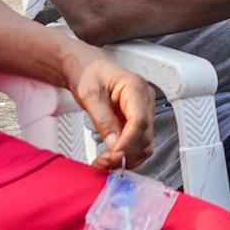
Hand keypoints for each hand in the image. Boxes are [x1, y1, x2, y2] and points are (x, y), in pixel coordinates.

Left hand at [61, 47, 156, 171]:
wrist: (85, 67)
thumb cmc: (87, 72)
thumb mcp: (90, 95)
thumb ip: (103, 120)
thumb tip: (113, 144)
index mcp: (135, 88)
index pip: (139, 121)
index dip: (128, 141)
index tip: (113, 155)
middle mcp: (144, 100)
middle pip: (144, 135)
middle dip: (125, 153)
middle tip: (102, 162)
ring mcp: (143, 111)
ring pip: (144, 143)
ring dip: (126, 158)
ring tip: (104, 163)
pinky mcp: (137, 121)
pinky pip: (138, 143)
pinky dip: (127, 154)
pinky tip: (111, 158)